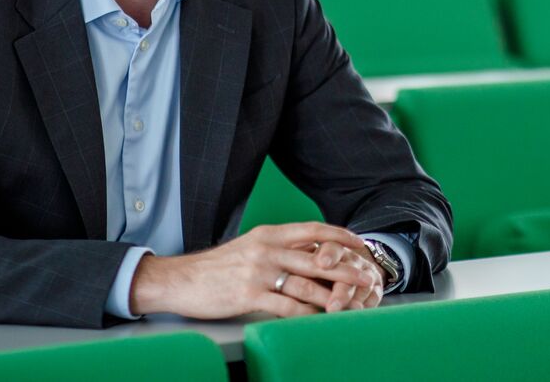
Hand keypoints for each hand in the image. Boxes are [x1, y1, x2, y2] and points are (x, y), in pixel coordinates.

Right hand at [127, 222, 380, 318]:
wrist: (180, 280)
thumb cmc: (216, 267)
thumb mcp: (249, 247)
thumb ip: (277, 248)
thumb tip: (308, 251)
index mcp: (269, 235)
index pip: (312, 230)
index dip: (340, 236)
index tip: (361, 244)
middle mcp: (267, 249)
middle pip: (316, 257)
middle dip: (346, 268)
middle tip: (368, 276)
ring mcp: (258, 272)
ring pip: (306, 283)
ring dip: (332, 295)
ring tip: (351, 303)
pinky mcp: (249, 295)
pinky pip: (286, 305)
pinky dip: (306, 313)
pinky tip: (320, 319)